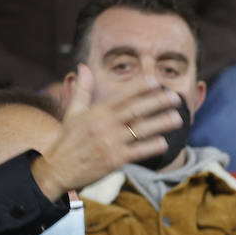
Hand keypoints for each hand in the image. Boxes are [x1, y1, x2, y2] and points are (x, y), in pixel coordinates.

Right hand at [31, 64, 180, 200]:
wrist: (58, 169)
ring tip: (178, 118)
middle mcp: (104, 125)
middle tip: (176, 97)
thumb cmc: (68, 140)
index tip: (156, 80)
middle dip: (157, 102)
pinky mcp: (114, 161)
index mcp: (96, 112)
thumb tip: (83, 66)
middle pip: (135, 110)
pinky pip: (137, 152)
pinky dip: (151, 147)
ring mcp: (110, 143)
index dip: (140, 87)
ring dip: (160, 123)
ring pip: (140, 130)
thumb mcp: (73, 112)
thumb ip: (82, 89)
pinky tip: (164, 142)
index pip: (122, 96)